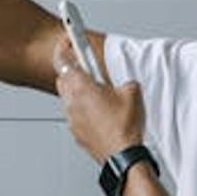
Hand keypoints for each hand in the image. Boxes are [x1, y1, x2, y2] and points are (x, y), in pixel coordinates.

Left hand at [54, 39, 146, 164]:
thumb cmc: (124, 128)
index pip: (64, 58)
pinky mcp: (77, 133)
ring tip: (98, 95)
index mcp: (81, 86)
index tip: (68, 38)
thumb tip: (125, 84)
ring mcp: (72, 119)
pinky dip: (84, 111)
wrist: (123, 157)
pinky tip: (100, 114)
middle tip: (87, 68)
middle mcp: (72, 102)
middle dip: (73, 70)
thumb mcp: (132, 92)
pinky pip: (76, 116)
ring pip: (68, 98)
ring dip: (79, 92)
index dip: (65, 45)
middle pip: (63, 78)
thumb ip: (124, 81)